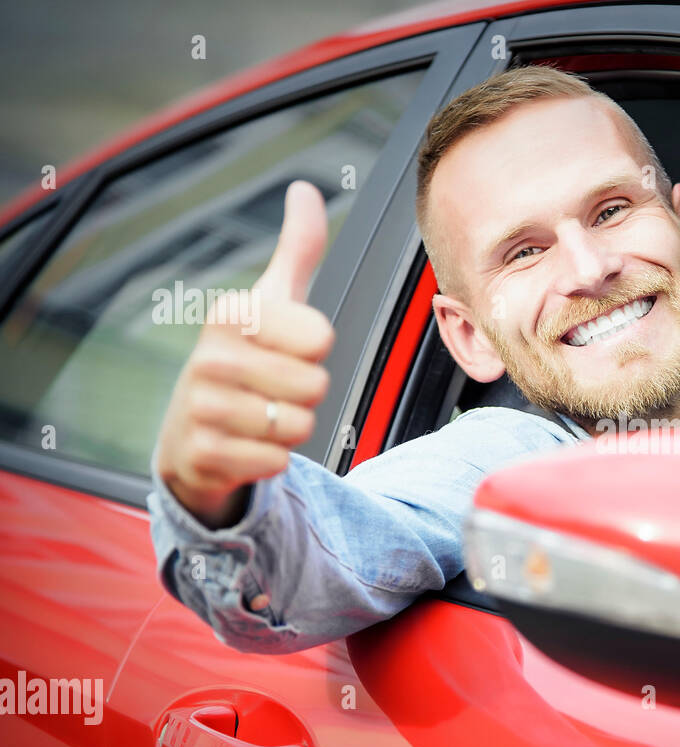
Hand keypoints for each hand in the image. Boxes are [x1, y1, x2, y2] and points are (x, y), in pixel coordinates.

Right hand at [155, 181, 333, 528]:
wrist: (193, 431)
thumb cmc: (246, 359)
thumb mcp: (272, 302)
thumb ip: (298, 249)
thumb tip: (304, 189)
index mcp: (231, 314)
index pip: (321, 338)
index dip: (315, 351)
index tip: (285, 349)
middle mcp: (208, 357)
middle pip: (315, 386)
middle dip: (305, 395)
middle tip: (272, 389)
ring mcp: (200, 407)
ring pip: (298, 426)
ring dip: (290, 429)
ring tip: (258, 416)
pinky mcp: (201, 453)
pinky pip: (276, 461)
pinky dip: (271, 459)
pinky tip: (245, 445)